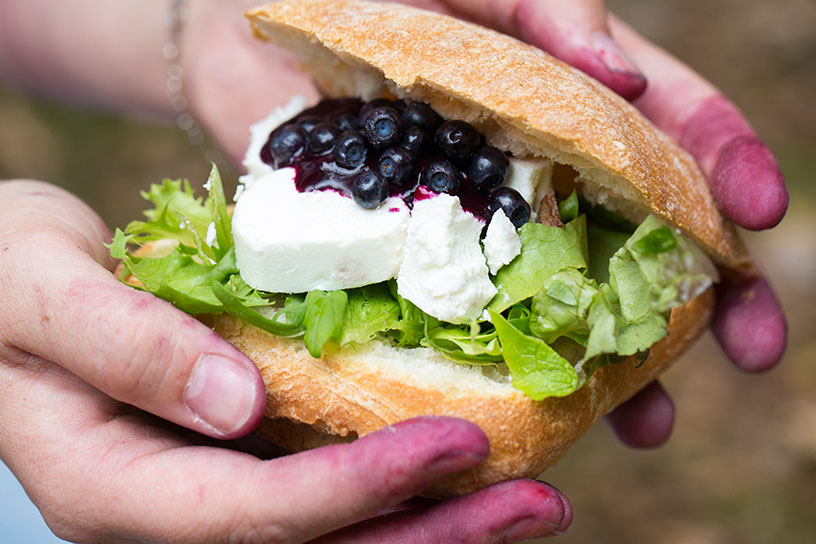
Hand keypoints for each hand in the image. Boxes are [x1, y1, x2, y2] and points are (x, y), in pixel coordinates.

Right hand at [0, 180, 569, 542]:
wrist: (5, 286)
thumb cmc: (6, 278)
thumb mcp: (38, 289)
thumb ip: (126, 344)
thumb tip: (236, 404)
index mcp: (111, 485)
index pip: (249, 516)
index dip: (357, 489)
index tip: (459, 444)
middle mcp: (168, 509)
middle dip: (431, 535)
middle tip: (539, 505)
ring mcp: (205, 491)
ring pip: (332, 538)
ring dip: (435, 524)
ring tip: (530, 500)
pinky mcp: (235, 460)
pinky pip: (326, 493)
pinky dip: (400, 488)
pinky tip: (463, 469)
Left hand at [179, 0, 784, 461]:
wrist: (244, 44)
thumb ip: (542, 7)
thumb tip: (626, 76)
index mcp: (563, 95)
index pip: (668, 125)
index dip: (723, 164)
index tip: (762, 215)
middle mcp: (537, 168)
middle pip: (645, 231)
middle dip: (709, 290)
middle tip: (757, 345)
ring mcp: (482, 223)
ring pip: (572, 295)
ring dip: (624, 359)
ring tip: (657, 418)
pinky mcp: (419, 264)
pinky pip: (478, 320)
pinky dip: (513, 366)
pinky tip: (547, 412)